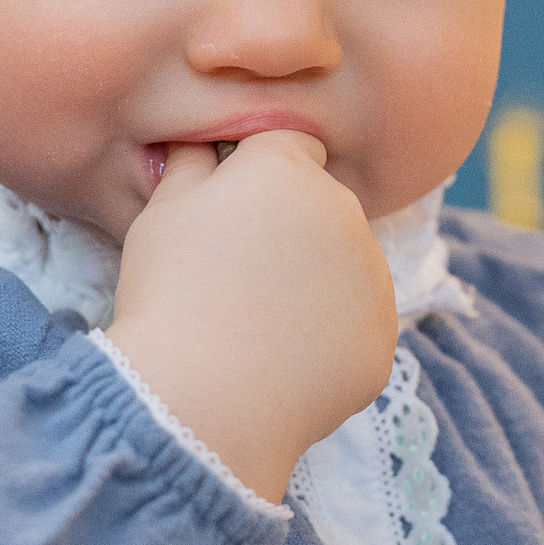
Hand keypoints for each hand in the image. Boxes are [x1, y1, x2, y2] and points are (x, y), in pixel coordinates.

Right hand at [107, 133, 398, 501]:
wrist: (200, 399)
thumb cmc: (168, 295)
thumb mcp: (161, 213)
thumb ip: (192, 166)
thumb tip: (203, 146)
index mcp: (288, 168)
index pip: (291, 145)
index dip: (260, 175)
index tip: (233, 212)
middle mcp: (344, 210)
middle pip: (322, 206)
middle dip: (292, 230)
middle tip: (240, 278)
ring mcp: (373, 277)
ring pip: (346, 267)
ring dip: (315, 285)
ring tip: (259, 327)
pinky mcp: (381, 338)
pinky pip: (356, 327)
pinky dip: (328, 340)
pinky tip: (282, 363)